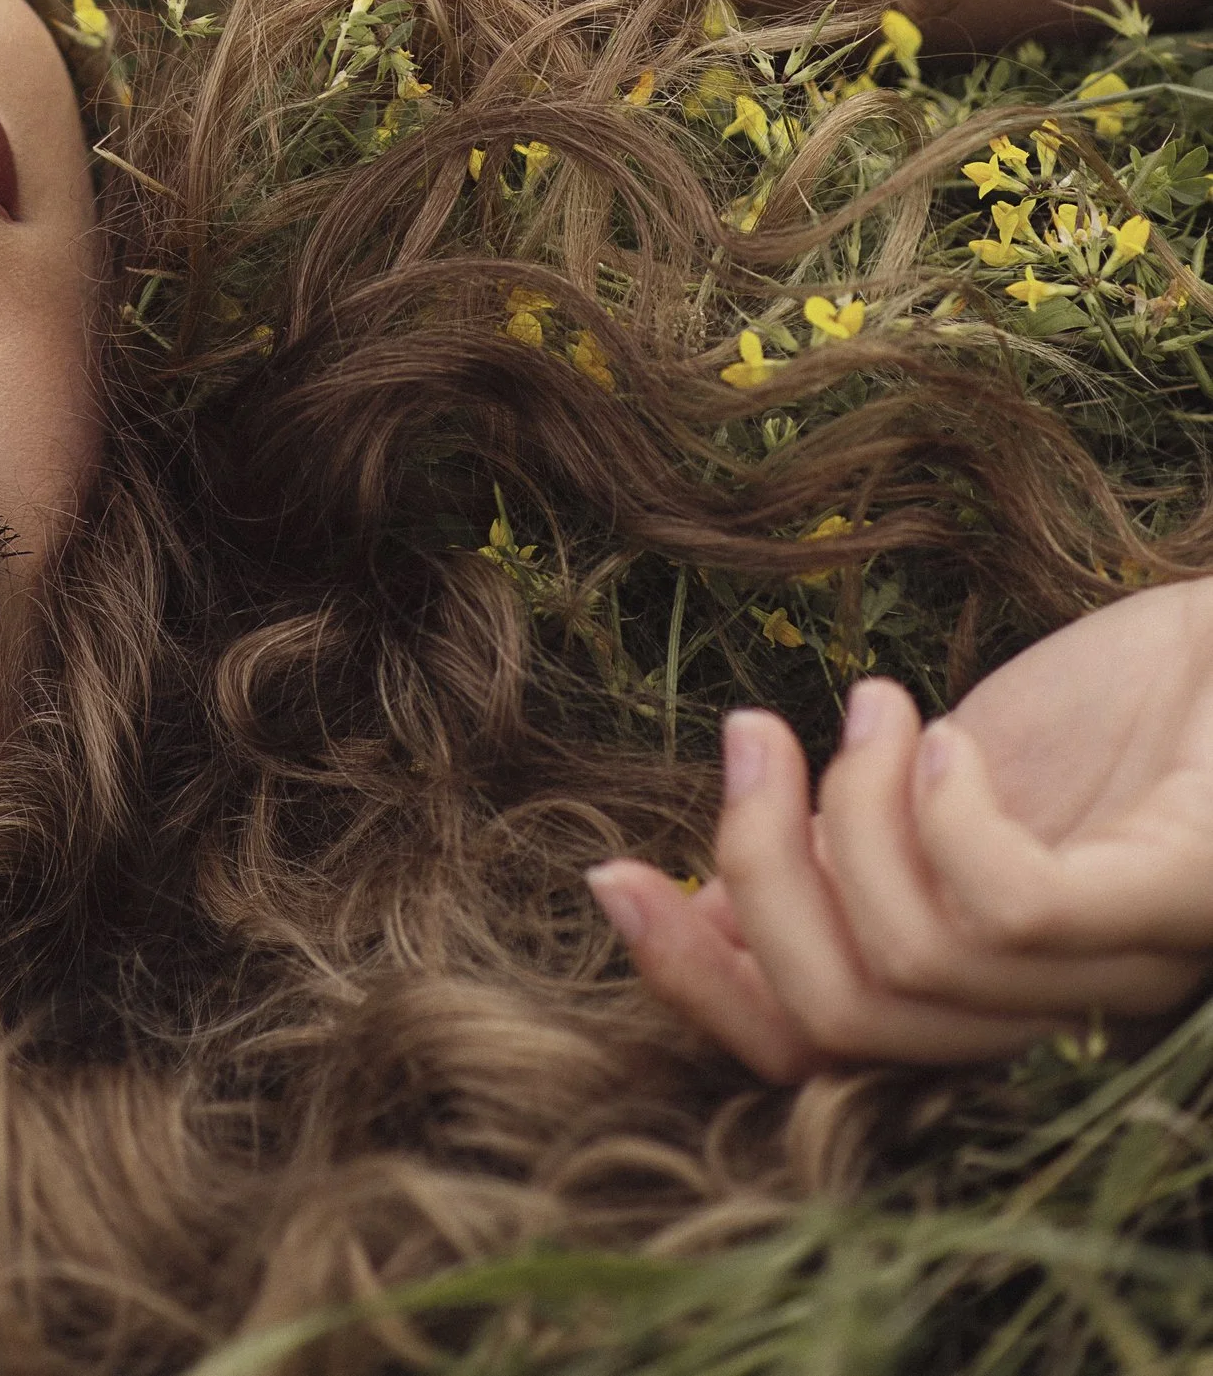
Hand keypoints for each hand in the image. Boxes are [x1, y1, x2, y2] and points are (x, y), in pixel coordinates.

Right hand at [587, 579, 1212, 1079]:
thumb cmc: (1111, 714)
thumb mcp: (934, 786)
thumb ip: (841, 852)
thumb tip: (688, 891)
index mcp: (983, 998)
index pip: (812, 1061)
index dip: (694, 983)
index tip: (609, 872)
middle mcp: (1056, 1020)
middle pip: (841, 1021)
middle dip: (754, 870)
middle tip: (755, 734)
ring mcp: (1122, 973)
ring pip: (907, 963)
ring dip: (852, 807)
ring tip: (874, 704)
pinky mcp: (1173, 905)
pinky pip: (1003, 912)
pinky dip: (939, 811)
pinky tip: (951, 735)